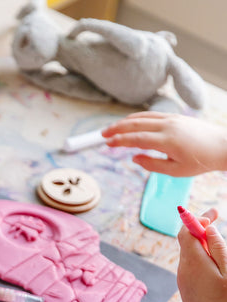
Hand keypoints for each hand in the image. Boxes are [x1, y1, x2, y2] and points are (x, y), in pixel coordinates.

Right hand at [102, 112, 226, 175]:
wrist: (221, 146)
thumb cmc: (200, 161)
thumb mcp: (175, 171)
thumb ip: (152, 165)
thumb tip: (134, 158)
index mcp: (167, 141)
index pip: (136, 139)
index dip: (119, 141)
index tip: (107, 144)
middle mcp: (168, 126)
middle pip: (136, 124)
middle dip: (117, 129)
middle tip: (102, 135)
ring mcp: (172, 118)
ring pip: (142, 117)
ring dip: (125, 122)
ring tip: (112, 129)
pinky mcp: (175, 117)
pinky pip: (151, 115)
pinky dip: (137, 118)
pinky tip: (129, 123)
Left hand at [177, 209, 226, 301]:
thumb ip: (218, 248)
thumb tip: (207, 229)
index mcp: (193, 262)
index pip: (186, 231)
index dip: (197, 218)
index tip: (214, 213)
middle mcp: (183, 268)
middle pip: (186, 240)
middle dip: (200, 228)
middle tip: (216, 217)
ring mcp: (182, 278)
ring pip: (189, 252)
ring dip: (201, 243)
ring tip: (218, 245)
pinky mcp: (185, 286)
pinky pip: (190, 264)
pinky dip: (200, 257)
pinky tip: (214, 264)